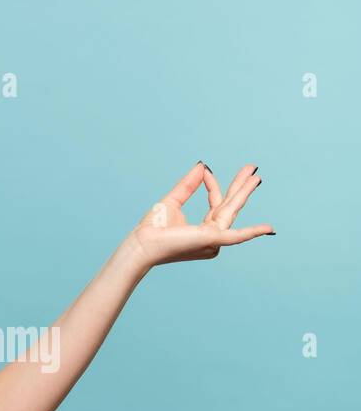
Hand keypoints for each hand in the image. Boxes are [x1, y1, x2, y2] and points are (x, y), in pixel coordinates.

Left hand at [128, 161, 273, 267]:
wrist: (141, 244)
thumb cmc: (153, 228)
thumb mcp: (173, 200)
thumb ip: (188, 184)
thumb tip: (203, 165)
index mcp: (204, 228)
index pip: (215, 202)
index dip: (213, 185)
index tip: (207, 170)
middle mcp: (213, 236)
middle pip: (230, 206)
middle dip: (241, 187)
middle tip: (253, 168)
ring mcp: (214, 239)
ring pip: (231, 211)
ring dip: (243, 192)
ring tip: (255, 176)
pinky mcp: (211, 240)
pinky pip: (236, 236)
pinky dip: (253, 232)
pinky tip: (269, 228)